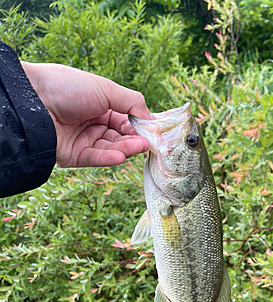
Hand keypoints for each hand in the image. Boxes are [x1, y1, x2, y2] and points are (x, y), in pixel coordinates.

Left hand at [21, 62, 149, 167]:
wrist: (33, 98)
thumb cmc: (67, 87)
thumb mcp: (105, 89)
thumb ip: (132, 102)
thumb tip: (151, 118)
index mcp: (100, 106)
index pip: (126, 120)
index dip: (139, 125)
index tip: (153, 131)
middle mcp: (93, 124)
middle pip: (120, 136)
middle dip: (134, 139)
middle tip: (148, 142)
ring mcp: (84, 140)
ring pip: (111, 148)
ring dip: (126, 148)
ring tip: (139, 147)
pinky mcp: (74, 156)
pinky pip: (95, 158)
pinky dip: (109, 158)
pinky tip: (121, 155)